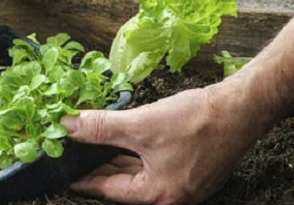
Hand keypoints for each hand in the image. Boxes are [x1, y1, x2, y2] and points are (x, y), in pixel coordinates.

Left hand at [60, 76, 267, 204]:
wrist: (240, 108)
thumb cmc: (197, 122)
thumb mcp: (141, 125)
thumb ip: (101, 128)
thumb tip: (67, 127)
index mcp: (158, 195)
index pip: (107, 190)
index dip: (82, 179)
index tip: (62, 173)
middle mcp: (169, 196)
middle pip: (121, 183)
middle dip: (96, 167)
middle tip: (71, 154)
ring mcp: (180, 183)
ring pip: (136, 172)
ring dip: (113, 158)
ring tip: (88, 146)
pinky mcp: (187, 168)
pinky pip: (150, 164)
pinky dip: (132, 153)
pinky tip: (117, 141)